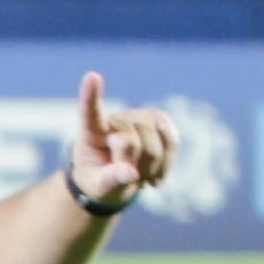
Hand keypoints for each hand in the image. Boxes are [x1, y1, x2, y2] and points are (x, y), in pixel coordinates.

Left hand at [60, 71, 170, 216]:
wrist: (117, 180)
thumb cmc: (100, 182)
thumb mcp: (98, 187)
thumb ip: (111, 179)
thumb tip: (131, 174)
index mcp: (90, 132)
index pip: (90, 112)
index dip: (91, 95)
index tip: (92, 77)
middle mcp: (116, 118)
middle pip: (131, 143)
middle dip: (132, 166)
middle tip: (123, 175)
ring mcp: (140, 117)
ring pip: (156, 145)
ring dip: (151, 168)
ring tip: (138, 175)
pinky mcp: (161, 121)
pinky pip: (172, 143)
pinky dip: (166, 164)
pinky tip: (154, 174)